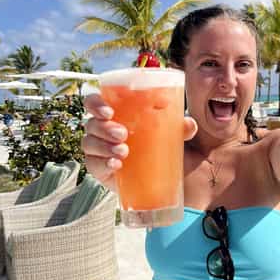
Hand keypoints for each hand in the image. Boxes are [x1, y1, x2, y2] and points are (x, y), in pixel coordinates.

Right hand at [82, 94, 197, 191]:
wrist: (161, 177)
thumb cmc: (161, 145)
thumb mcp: (174, 134)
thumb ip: (181, 127)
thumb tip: (189, 124)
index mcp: (116, 114)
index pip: (95, 102)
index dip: (95, 103)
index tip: (108, 111)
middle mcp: (103, 130)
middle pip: (91, 123)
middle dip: (103, 127)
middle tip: (122, 134)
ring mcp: (100, 151)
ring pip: (89, 143)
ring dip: (104, 146)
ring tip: (123, 152)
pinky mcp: (101, 169)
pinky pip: (93, 164)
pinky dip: (103, 163)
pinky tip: (116, 165)